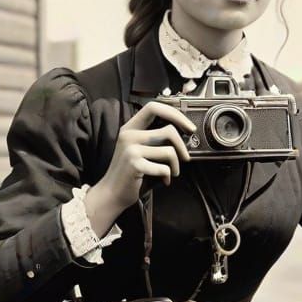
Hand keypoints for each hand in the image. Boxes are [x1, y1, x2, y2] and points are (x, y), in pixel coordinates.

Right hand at [83, 101, 195, 232]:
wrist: (113, 194)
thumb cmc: (133, 173)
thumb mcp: (142, 150)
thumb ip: (158, 139)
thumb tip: (185, 134)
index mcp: (131, 128)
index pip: (154, 107)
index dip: (175, 114)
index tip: (189, 127)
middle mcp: (129, 135)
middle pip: (169, 130)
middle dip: (182, 146)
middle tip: (185, 158)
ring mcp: (130, 149)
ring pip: (169, 151)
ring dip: (176, 165)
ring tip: (171, 173)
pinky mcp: (134, 164)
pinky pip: (164, 168)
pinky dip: (168, 177)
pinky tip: (163, 181)